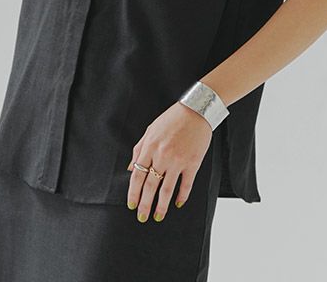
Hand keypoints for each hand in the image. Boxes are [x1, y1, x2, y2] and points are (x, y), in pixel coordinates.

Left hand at [126, 101, 212, 221]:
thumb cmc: (172, 119)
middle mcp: (162, 155)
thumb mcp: (150, 130)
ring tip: (157, 216)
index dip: (133, 192)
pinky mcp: (192, 163)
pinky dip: (181, 197)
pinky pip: (186, 185)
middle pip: (150, 185)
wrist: (195, 111)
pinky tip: (178, 204)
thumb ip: (139, 149)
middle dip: (144, 204)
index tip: (131, 204)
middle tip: (141, 216)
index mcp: (150, 146)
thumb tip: (131, 168)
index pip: (137, 175)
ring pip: (167, 189)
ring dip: (161, 206)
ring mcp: (178, 160)